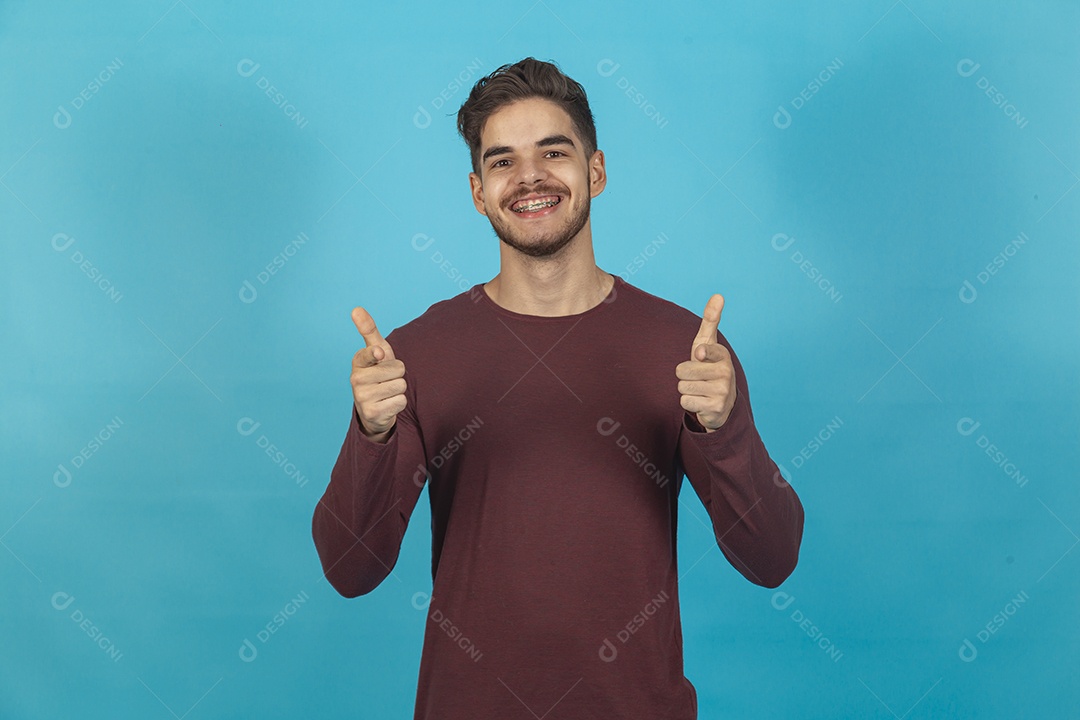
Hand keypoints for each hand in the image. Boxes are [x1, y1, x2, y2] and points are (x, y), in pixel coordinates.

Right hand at [350, 306, 406, 438]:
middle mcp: (356, 379)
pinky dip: (399, 403)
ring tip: (387, 391)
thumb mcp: (376, 350)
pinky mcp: (372, 413)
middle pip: (398, 369)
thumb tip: (356, 308)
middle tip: (387, 379)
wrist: (374, 407)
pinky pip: (400, 402)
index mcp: (358, 362)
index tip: (379, 354)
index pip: (371, 352)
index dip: (378, 354)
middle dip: (398, 374)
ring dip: (399, 389)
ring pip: (400, 386)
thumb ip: (368, 329)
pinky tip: (387, 404)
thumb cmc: (378, 373)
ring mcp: (362, 398)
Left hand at [676, 294, 735, 431]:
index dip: (700, 354)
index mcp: (723, 356)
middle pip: (682, 371)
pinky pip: (685, 402)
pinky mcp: (715, 408)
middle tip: (697, 377)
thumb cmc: (709, 367)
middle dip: (684, 375)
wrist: (722, 403)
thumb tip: (718, 295)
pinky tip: (700, 401)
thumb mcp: (708, 343)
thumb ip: (711, 320)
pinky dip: (689, 403)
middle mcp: (726, 373)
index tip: (700, 355)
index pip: (705, 350)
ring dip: (686, 389)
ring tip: (699, 389)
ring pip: (682, 386)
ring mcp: (722, 392)